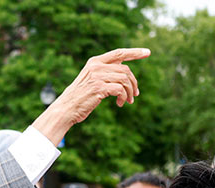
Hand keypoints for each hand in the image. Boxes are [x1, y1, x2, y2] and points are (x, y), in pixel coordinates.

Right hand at [33, 48, 149, 143]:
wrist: (67, 108)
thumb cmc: (82, 97)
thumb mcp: (93, 80)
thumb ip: (107, 74)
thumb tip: (127, 76)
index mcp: (95, 61)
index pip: (119, 53)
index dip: (134, 52)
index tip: (147, 52)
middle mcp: (96, 66)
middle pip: (126, 70)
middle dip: (134, 83)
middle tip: (136, 95)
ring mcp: (97, 76)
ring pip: (125, 79)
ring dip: (130, 92)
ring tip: (128, 101)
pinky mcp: (99, 87)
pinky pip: (120, 90)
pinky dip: (124, 98)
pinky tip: (120, 104)